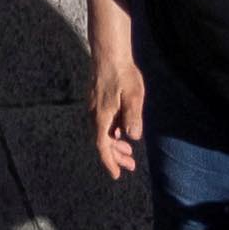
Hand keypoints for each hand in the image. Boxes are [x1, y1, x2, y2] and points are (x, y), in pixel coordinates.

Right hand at [90, 40, 145, 176]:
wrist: (109, 54)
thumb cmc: (123, 75)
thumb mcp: (133, 97)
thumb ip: (132, 117)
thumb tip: (132, 137)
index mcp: (102, 116)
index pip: (102, 145)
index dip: (109, 161)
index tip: (117, 175)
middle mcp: (95, 114)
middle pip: (102, 141)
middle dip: (115, 156)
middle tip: (131, 165)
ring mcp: (95, 107)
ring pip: (102, 132)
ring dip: (114, 145)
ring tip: (129, 152)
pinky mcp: (98, 101)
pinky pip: (103, 124)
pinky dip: (112, 133)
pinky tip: (122, 132)